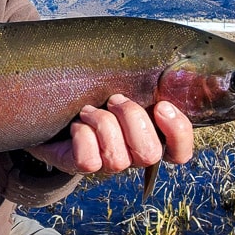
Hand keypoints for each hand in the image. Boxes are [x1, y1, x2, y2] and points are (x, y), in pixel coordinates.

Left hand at [26, 95, 193, 174]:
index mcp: (152, 135)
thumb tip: (183, 69)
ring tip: (89, 110)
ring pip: (117, 158)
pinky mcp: (80, 165)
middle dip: (131, 119)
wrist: (51, 101)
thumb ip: (150, 82)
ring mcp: (107, 164)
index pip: (180, 153)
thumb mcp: (125, 81)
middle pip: (149, 154)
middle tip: (114, 99)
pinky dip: (82, 136)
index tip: (161, 106)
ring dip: (102, 124)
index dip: (177, 133)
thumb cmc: (97, 87)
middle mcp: (133, 155)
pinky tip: (77, 124)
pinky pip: (88, 161)